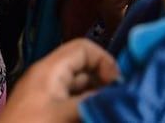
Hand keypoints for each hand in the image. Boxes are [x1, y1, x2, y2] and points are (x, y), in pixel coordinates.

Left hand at [0, 39, 120, 121]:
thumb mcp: (64, 115)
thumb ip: (91, 102)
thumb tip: (119, 96)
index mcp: (50, 69)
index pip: (83, 48)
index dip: (105, 61)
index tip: (118, 86)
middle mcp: (48, 77)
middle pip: (83, 69)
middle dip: (104, 83)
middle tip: (118, 102)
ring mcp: (46, 95)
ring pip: (79, 89)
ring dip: (96, 99)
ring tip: (109, 112)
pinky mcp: (45, 112)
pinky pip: (71, 103)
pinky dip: (84, 108)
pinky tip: (93, 116)